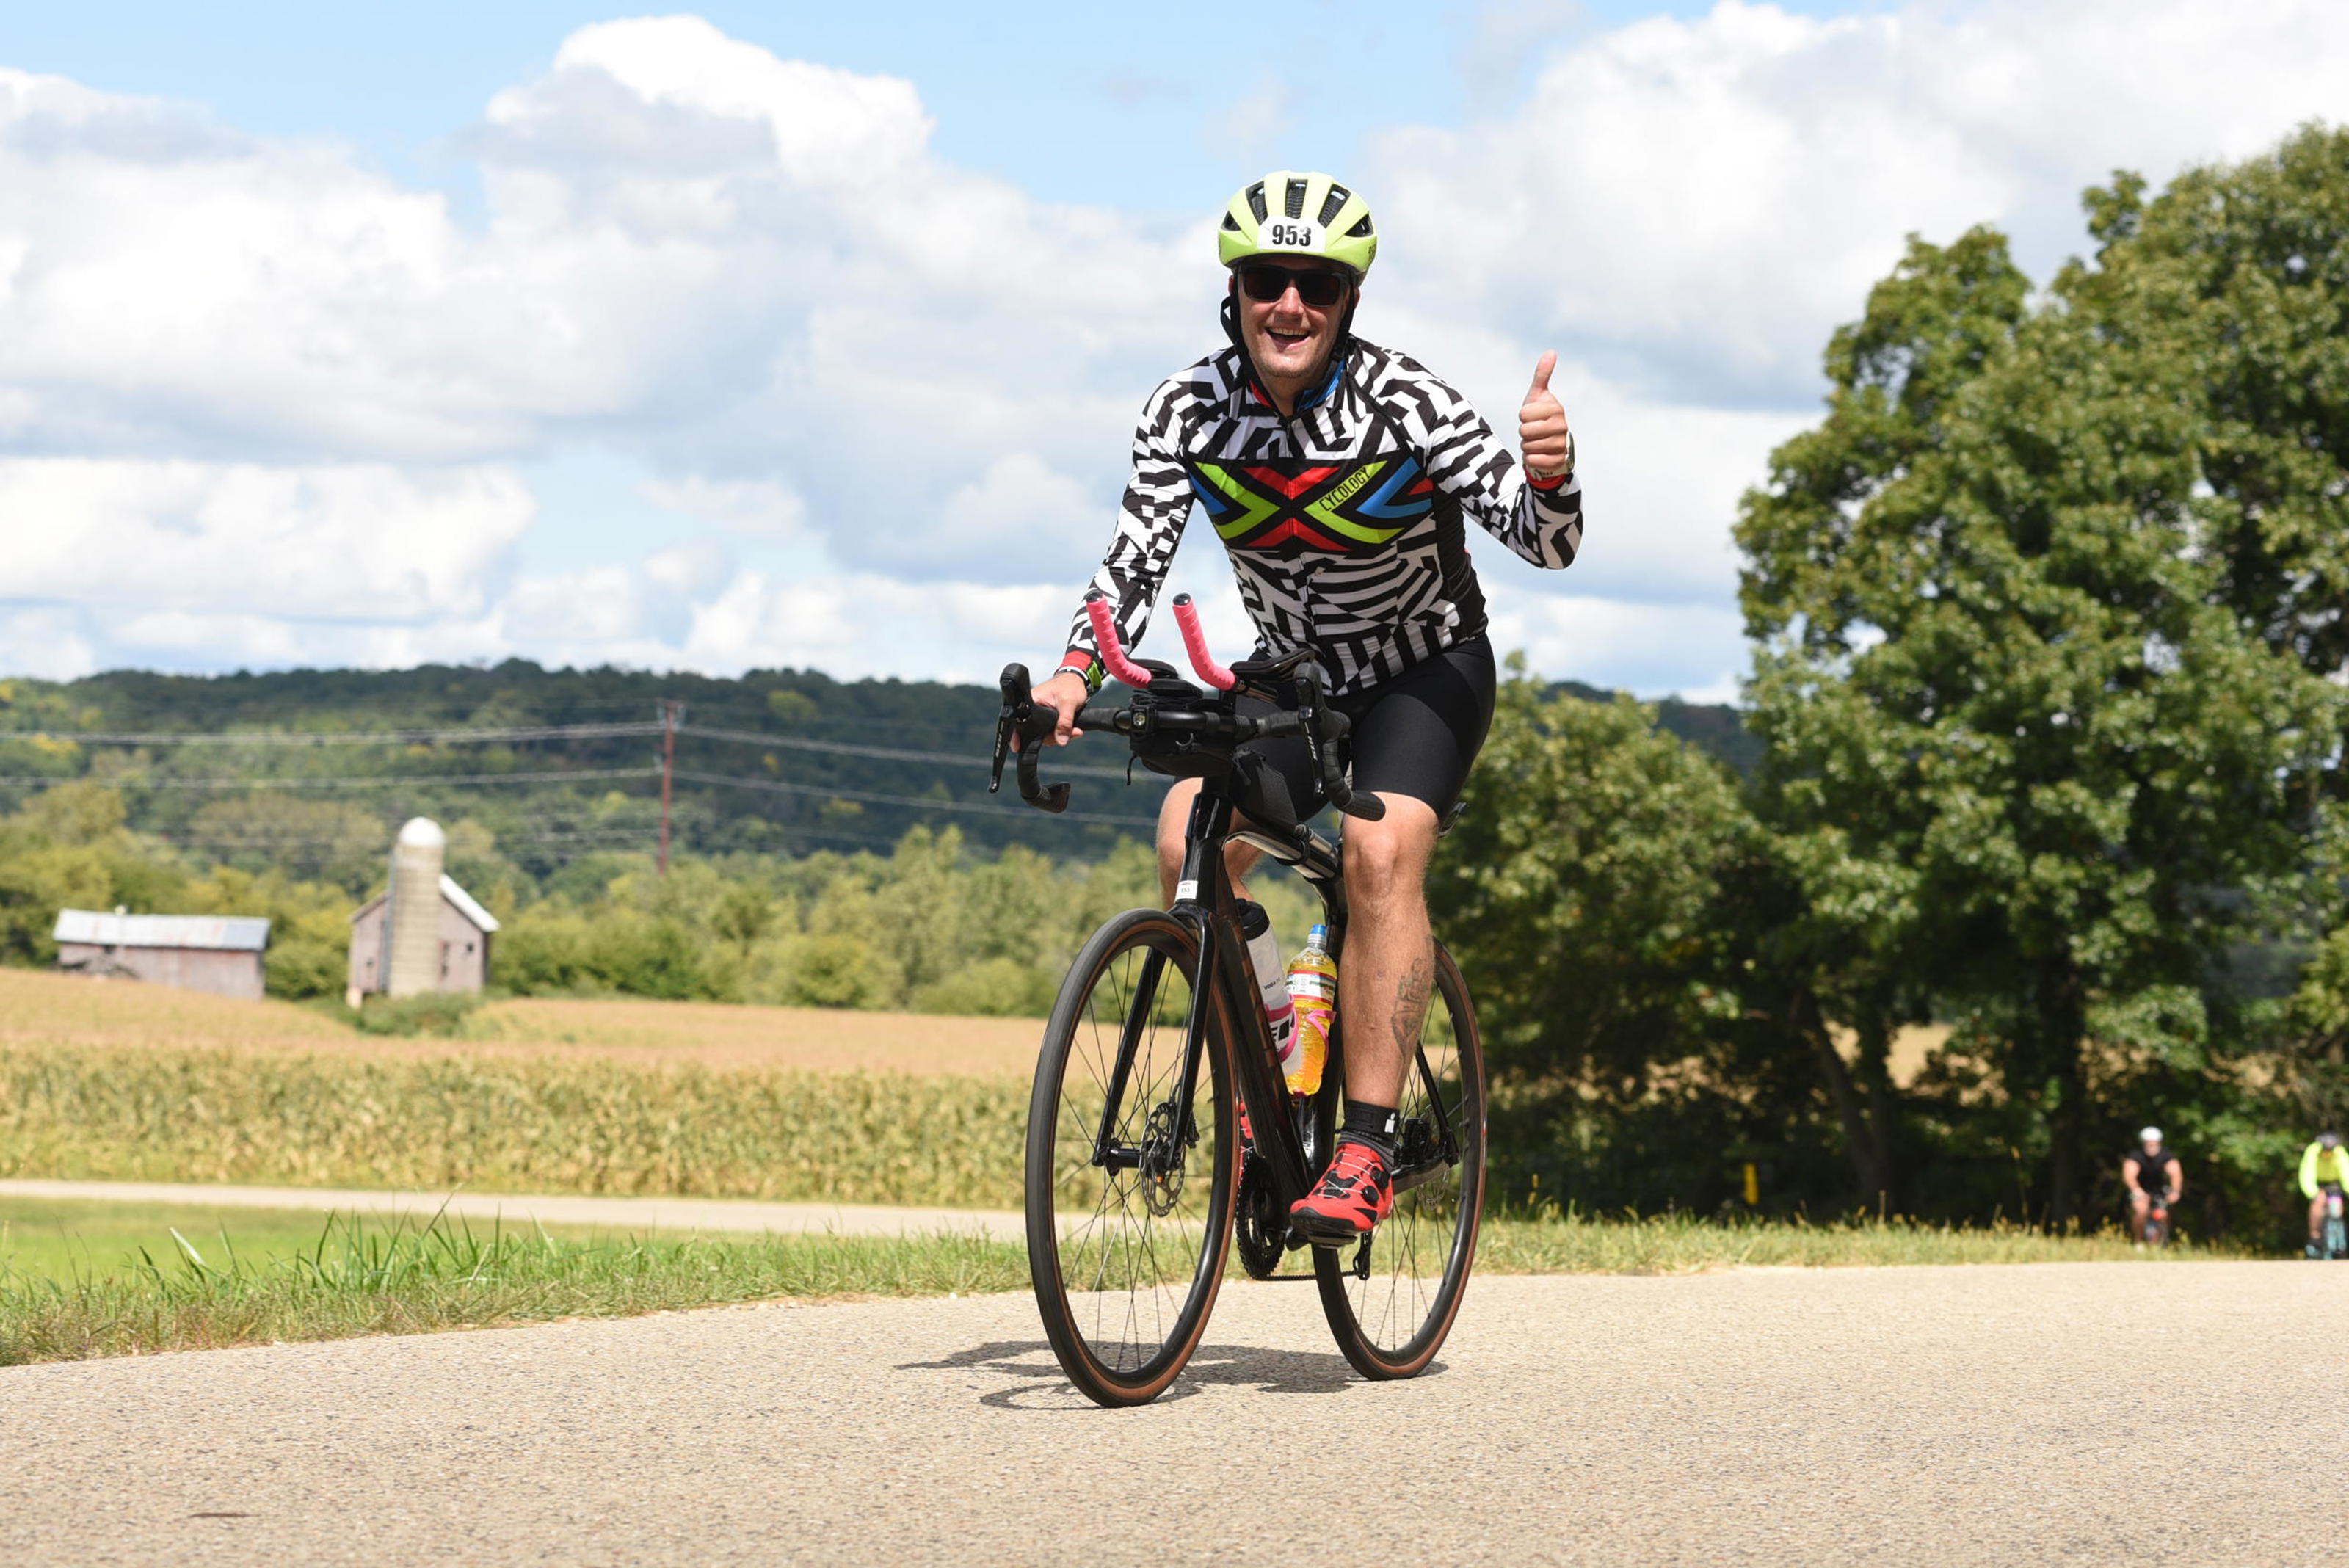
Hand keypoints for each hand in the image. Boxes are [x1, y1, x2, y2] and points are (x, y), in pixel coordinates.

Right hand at [1021, 670, 1092, 748]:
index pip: (1018, 721)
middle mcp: (1032, 709)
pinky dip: (1062, 733)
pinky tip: (1073, 730)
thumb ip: (1064, 722)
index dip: (1017, 736)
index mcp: (1031, 701)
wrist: (1078, 681)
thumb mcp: (1069, 703)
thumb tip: (1061, 741)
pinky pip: (1051, 732)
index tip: (1017, 748)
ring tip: (1075, 730)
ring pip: (1044, 734)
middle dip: (1052, 738)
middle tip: (1069, 735)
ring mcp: (1039, 715)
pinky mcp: (1047, 719)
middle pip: (1034, 733)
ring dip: (1060, 736)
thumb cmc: (1071, 685)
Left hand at [1519, 350, 1571, 478]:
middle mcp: (1562, 426)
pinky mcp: (1557, 461)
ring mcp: (1561, 445)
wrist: (1549, 444)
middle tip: (1533, 430)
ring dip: (1527, 445)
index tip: (1532, 416)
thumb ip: (1542, 375)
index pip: (1523, 414)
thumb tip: (1551, 352)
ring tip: (1536, 441)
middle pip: (1524, 431)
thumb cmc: (1540, 416)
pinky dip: (1530, 458)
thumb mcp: (1538, 395)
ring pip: (1527, 446)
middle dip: (1524, 432)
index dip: (1523, 416)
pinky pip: (1533, 460)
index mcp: (1556, 409)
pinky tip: (1538, 453)